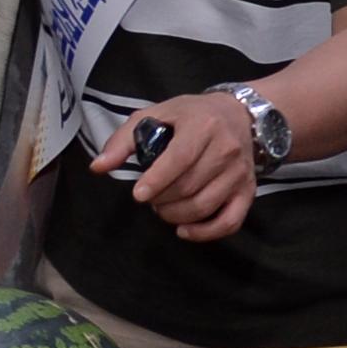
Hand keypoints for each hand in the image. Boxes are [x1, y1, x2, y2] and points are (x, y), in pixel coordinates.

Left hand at [98, 90, 261, 242]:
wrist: (240, 115)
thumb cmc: (192, 115)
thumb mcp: (156, 114)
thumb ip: (124, 140)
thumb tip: (98, 167)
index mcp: (203, 126)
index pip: (179, 159)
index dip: (157, 181)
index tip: (139, 195)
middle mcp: (226, 149)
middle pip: (189, 186)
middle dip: (161, 199)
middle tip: (150, 198)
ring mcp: (239, 173)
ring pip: (204, 206)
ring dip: (176, 215)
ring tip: (162, 208)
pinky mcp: (248, 191)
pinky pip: (230, 222)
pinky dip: (205, 233)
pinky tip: (184, 231)